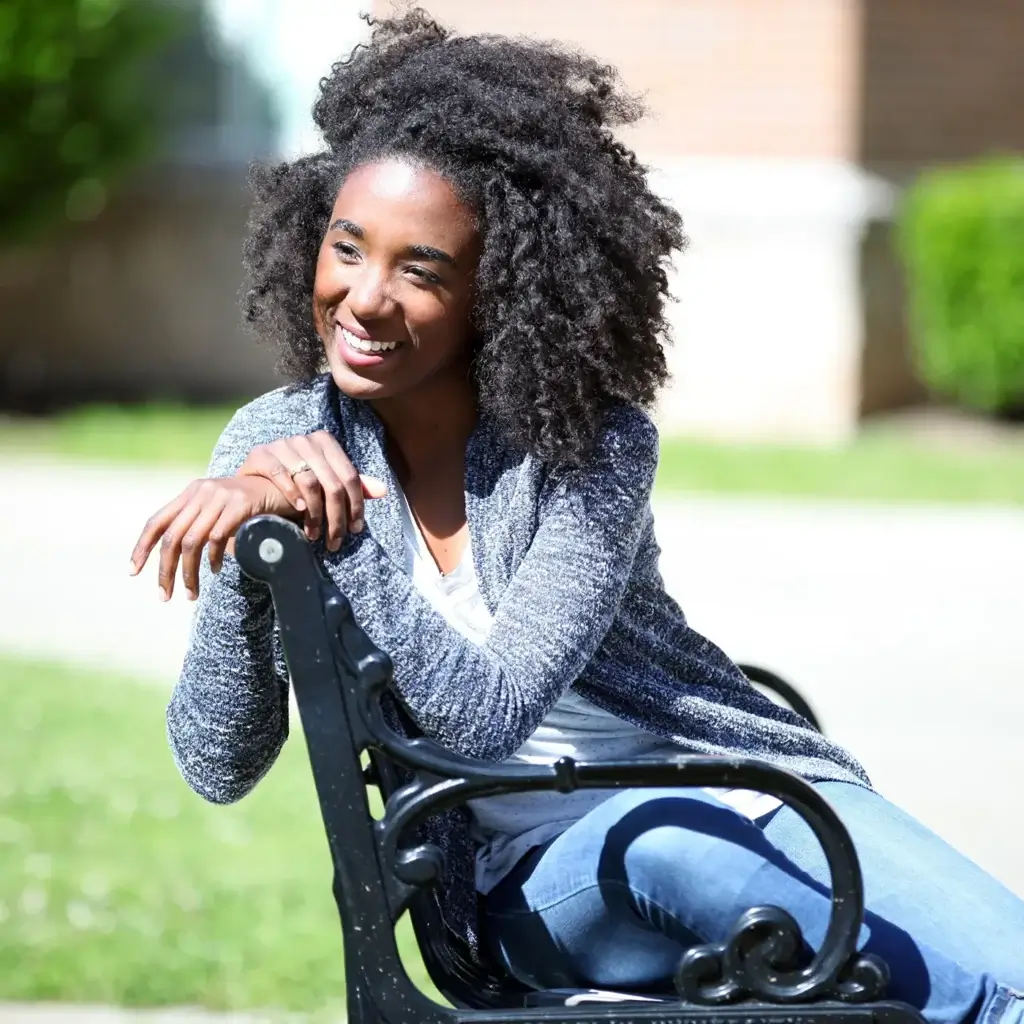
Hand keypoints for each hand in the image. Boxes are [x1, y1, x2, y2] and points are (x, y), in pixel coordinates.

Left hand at [128, 476, 299, 600]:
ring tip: (191, 593)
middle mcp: (202, 492)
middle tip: (165, 596)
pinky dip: (213, 559)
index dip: (142, 547)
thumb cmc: (252, 505)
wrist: (286, 485)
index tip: (133, 571)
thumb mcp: (220, 509)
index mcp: (192, 493)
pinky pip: (217, 538)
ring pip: (191, 542)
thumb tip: (176, 556)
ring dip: (188, 573)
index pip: (157, 521)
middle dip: (165, 571)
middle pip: (172, 538)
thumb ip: (200, 522)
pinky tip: (217, 571)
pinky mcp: (240, 505)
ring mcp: (220, 497)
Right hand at [238, 431, 386, 551]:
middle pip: (332, 484)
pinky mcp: (261, 454)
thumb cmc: (296, 482)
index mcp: (326, 442)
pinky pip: (281, 475)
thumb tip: (384, 490)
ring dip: (315, 514)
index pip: (350, 477)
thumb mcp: (326, 482)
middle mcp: (306, 440)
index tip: (355, 529)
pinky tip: (300, 511)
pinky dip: (292, 495)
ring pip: (310, 482)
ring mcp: (282, 444)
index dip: (356, 505)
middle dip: (336, 517)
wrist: (254, 480)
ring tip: (314, 534)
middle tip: (335, 541)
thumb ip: (352, 485)